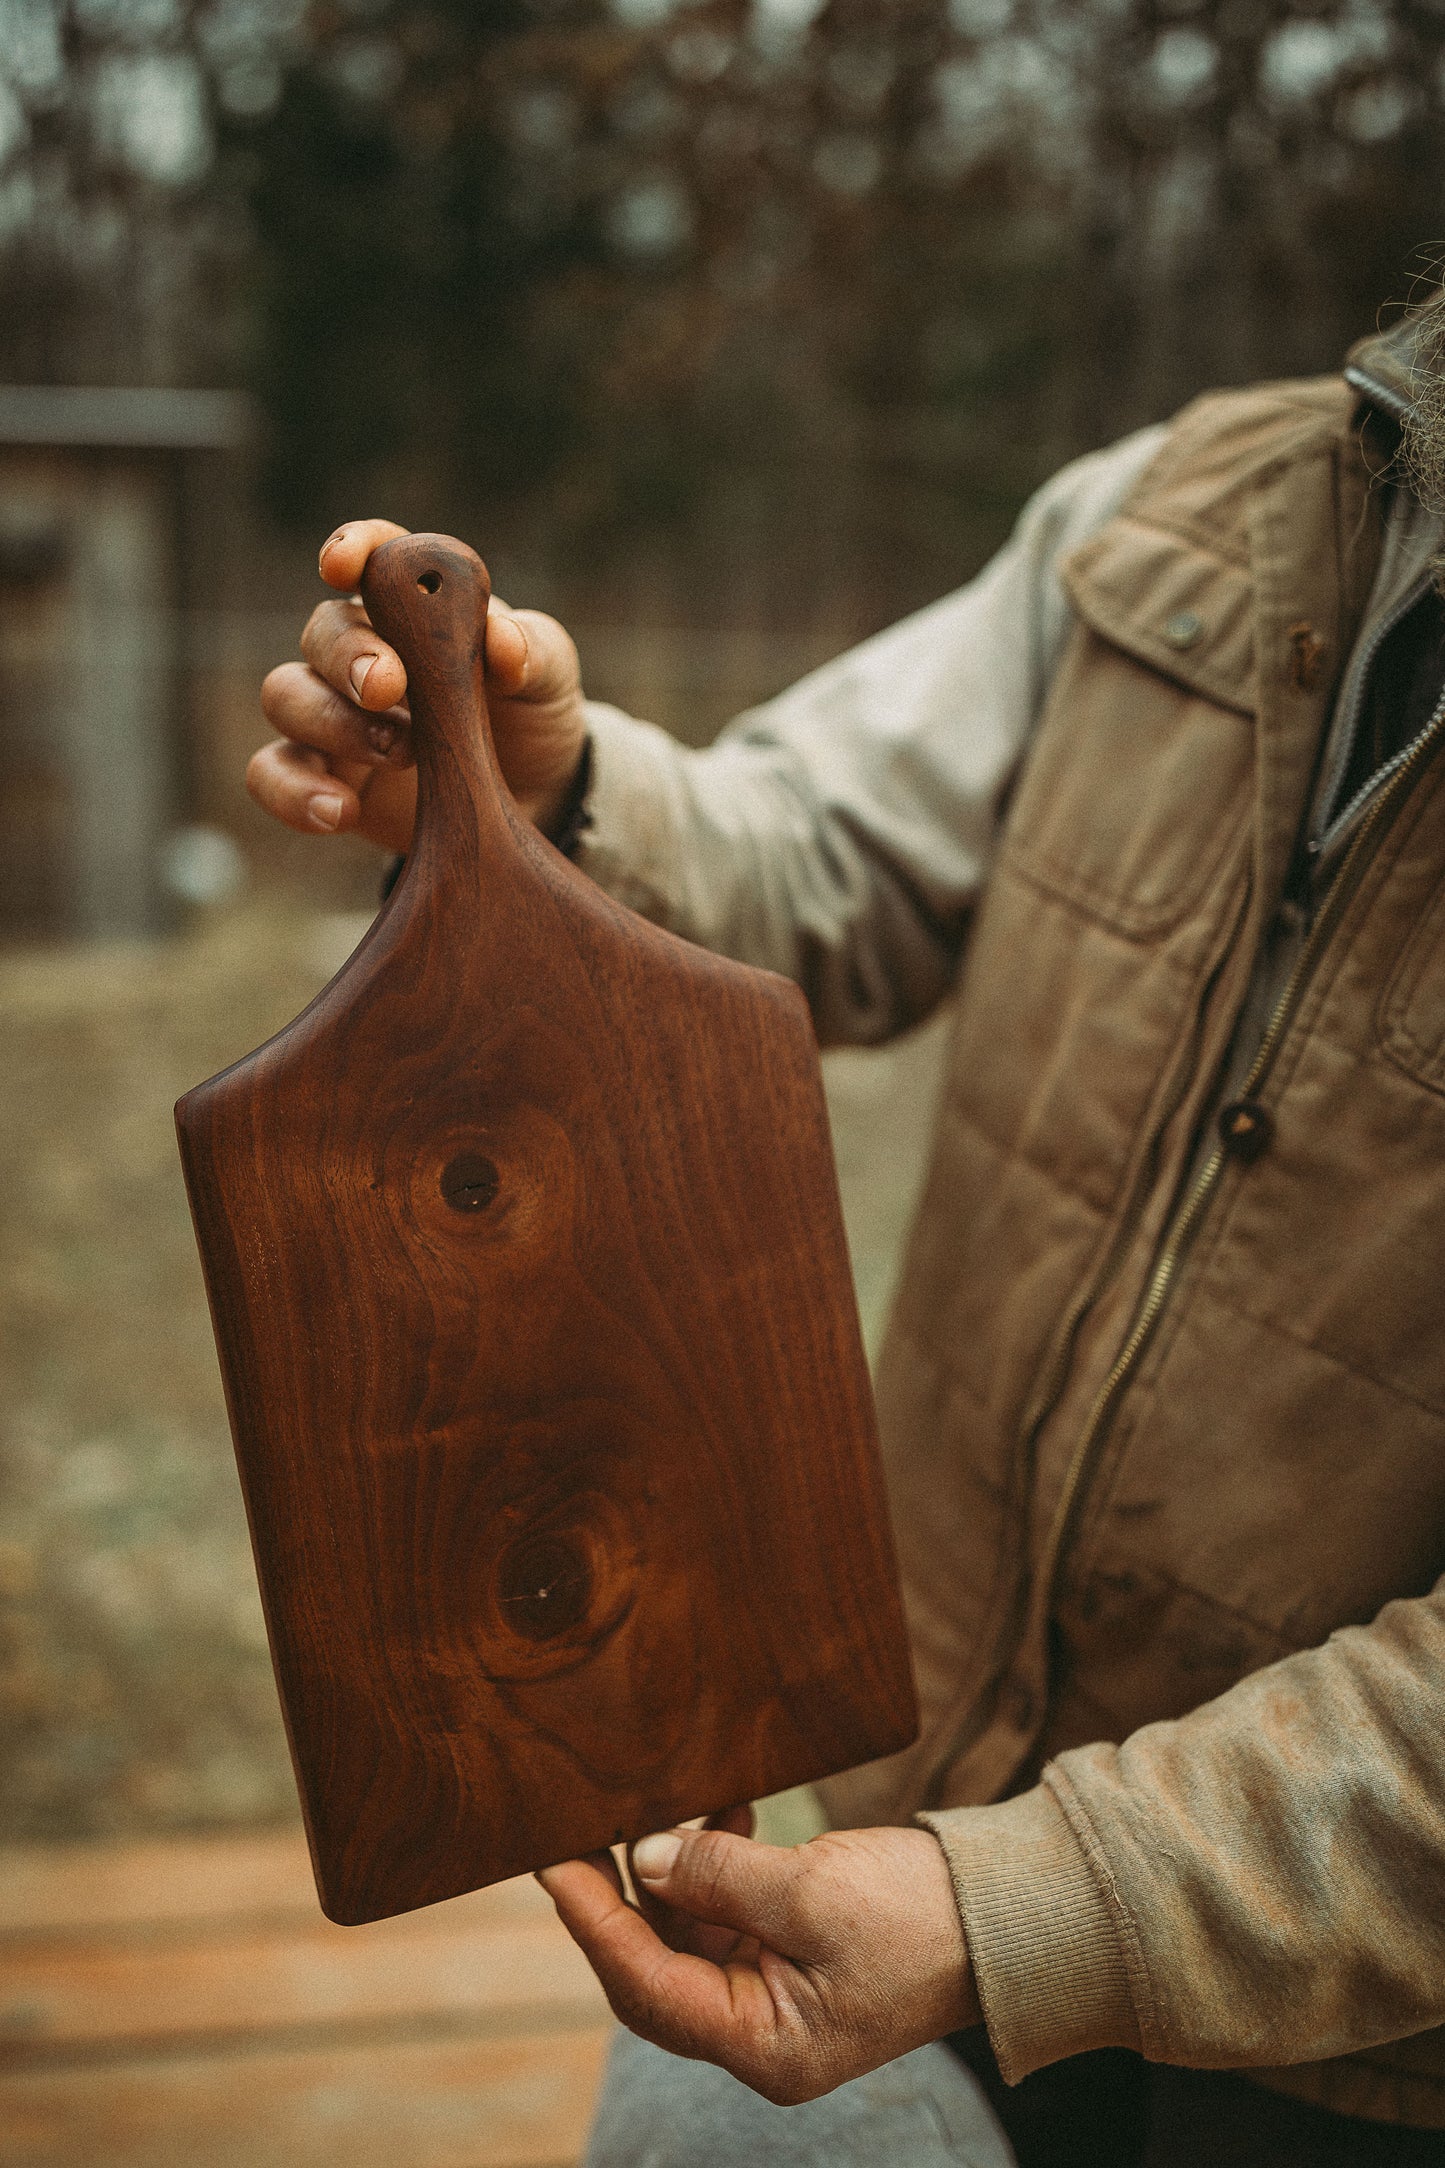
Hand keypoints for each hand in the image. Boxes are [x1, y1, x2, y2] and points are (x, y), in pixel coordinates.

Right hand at [248, 518, 589, 854]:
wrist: (536, 800)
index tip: (344, 566)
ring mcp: (333, 713)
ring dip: (329, 722)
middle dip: (348, 655)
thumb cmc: (530, 714)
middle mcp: (360, 649)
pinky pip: (273, 775)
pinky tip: (341, 811)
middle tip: (386, 687)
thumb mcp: (548, 678)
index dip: (351, 549)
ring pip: (285, 695)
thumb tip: (501, 640)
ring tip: (399, 754)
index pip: (371, 556)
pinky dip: (295, 792)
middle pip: (322, 631)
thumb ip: (529, 651)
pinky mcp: (323, 777)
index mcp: (412, 604)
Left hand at [538, 1815, 979, 2105]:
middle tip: (580, 1831)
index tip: (553, 1862)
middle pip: (655, 1970)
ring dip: (671, 1872)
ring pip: (687, 1937)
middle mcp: (760, 2033)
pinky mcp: (792, 1956)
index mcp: (764, 2046)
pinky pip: (726, 1915)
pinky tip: (722, 1813)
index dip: (595, 1922)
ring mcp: (776, 1996)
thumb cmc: (919, 1917)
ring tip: (666, 1805)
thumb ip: (719, 1875)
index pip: (647, 1989)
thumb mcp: (812, 1890)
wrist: (1006, 1916)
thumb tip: (644, 1854)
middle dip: (619, 1898)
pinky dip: (713, 1866)